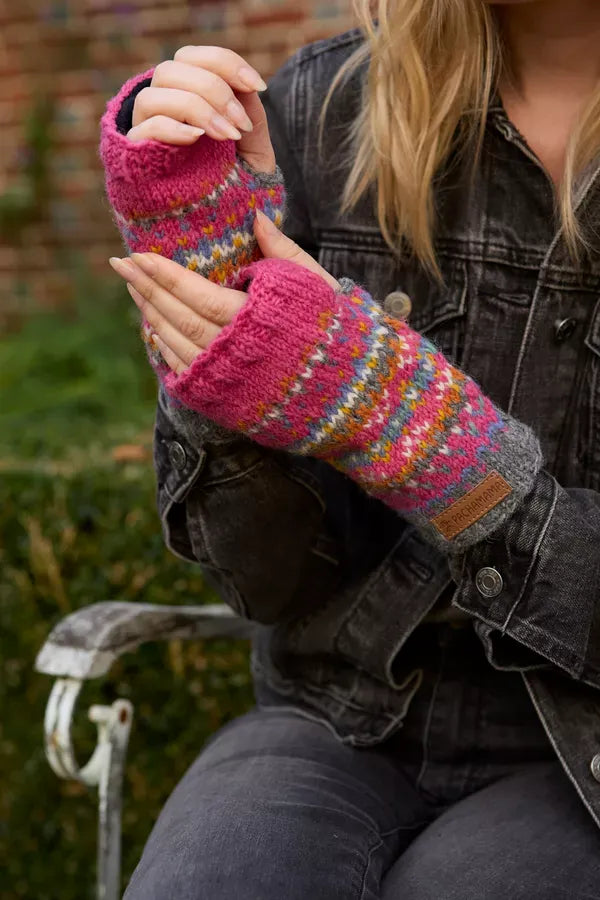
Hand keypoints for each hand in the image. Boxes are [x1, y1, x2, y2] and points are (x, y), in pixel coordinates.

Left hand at [109, 210, 340, 374]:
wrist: (356, 395)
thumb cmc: (340, 332)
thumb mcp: (318, 286)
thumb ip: (283, 252)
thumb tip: (254, 215)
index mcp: (258, 322)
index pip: (198, 294)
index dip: (164, 275)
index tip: (138, 254)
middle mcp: (237, 355)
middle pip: (179, 319)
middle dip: (146, 290)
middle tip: (120, 265)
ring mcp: (230, 383)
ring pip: (178, 347)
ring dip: (151, 316)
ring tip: (134, 290)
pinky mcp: (229, 404)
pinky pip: (186, 375)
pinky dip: (166, 350)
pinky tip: (155, 330)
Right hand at [128, 45, 275, 174]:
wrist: (226, 225)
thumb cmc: (238, 180)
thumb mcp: (252, 143)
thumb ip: (247, 108)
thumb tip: (242, 82)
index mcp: (186, 95)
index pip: (192, 57)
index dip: (224, 63)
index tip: (258, 86)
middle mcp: (162, 107)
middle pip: (171, 69)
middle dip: (213, 89)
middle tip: (241, 124)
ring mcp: (145, 130)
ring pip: (153, 95)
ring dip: (196, 108)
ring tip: (226, 136)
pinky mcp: (138, 158)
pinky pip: (145, 129)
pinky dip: (172, 128)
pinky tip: (198, 139)